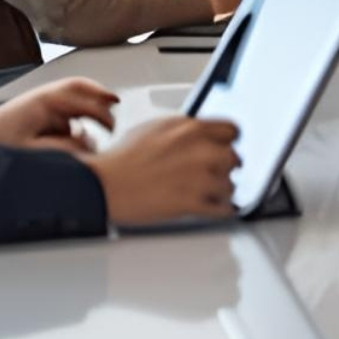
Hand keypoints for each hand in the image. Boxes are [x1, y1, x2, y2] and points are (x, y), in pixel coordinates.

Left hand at [0, 76, 119, 158]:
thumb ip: (63, 147)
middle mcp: (45, 98)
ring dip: (89, 112)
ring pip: (75, 102)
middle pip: (81, 91)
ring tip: (100, 127)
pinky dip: (77, 122)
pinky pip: (66, 114)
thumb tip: (87, 145)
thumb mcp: (31, 149)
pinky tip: (80, 137)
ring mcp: (43, 105)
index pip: (81, 95)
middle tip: (113, 115)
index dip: (101, 107)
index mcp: (45, 101)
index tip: (112, 123)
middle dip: (100, 100)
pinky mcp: (40, 115)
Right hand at [93, 115, 242, 225]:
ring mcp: (198, 177)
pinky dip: (220, 210)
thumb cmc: (122, 159)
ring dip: (221, 191)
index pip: (232, 130)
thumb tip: (200, 135)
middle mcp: (199, 150)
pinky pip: (224, 208)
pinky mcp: (193, 202)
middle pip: (234, 158)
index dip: (229, 142)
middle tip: (214, 174)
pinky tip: (213, 208)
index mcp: (189, 128)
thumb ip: (184, 131)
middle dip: (224, 168)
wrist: (104, 185)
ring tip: (206, 193)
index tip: (226, 149)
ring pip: (230, 185)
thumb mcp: (155, 129)